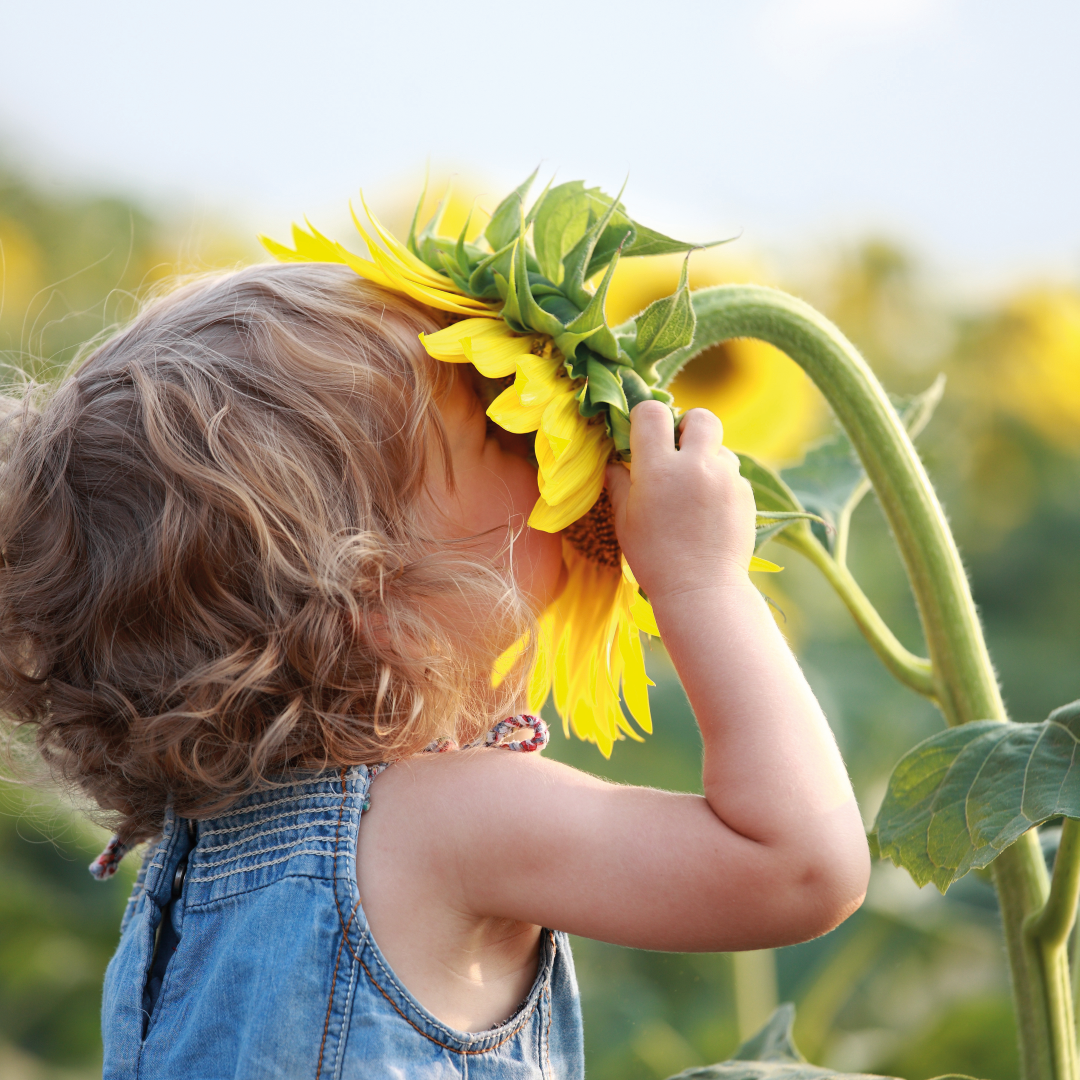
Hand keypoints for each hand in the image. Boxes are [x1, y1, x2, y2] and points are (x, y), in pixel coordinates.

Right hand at [605, 401, 756, 602]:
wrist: (701, 589)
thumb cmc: (654, 558)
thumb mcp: (625, 521)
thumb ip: (619, 484)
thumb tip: (613, 462)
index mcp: (658, 469)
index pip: (653, 413)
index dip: (646, 418)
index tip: (643, 435)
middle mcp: (696, 465)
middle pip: (701, 417)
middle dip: (688, 426)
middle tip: (678, 451)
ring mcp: (726, 478)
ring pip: (720, 448)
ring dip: (707, 458)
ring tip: (694, 490)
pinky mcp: (745, 494)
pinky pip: (732, 474)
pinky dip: (720, 483)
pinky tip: (709, 512)